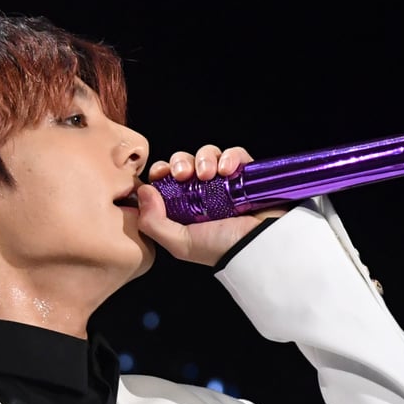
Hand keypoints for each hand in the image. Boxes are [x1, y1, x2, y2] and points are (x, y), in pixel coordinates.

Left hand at [136, 143, 287, 266]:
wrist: (261, 246)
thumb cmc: (222, 248)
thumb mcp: (180, 243)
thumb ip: (153, 222)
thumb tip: (143, 190)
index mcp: (185, 208)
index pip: (166, 180)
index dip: (161, 171)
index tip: (160, 173)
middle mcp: (204, 194)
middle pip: (185, 162)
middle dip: (181, 162)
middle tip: (183, 174)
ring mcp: (226, 183)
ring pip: (208, 155)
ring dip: (204, 158)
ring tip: (208, 175)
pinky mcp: (248, 174)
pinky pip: (236, 154)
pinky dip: (230, 157)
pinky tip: (228, 170)